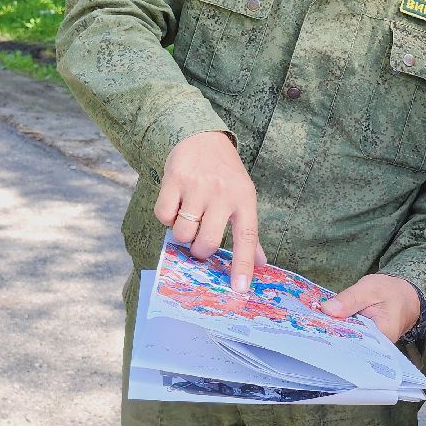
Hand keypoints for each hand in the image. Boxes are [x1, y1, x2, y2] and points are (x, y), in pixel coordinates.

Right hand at [153, 130, 266, 291]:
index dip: (243, 266)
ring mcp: (198, 185)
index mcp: (244, 199)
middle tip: (198, 243)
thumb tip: (261, 264)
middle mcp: (223, 193)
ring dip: (182, 233)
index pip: (247, 238)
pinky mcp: (174, 178)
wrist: (202, 136)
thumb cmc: (225, 174)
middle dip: (199, 251)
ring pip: (182, 233)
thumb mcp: (243, 197)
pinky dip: (166, 217)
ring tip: (188, 216)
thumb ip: (249, 232)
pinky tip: (175, 204)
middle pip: (206, 242)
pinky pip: (163, 216)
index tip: (240, 289)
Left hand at [320, 274, 421, 342]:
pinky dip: (340, 333)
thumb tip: (326, 309)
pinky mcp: (366, 342)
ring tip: (313, 329)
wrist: (406, 295)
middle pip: (350, 347)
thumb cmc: (391, 291)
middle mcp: (378, 348)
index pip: (354, 344)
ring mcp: (372, 347)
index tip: (315, 331)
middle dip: (330, 338)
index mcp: (383, 336)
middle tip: (309, 329)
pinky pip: (350, 340)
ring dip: (333, 335)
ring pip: (349, 344)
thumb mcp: (370, 288)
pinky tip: (325, 327)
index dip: (334, 338)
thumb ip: (349, 299)